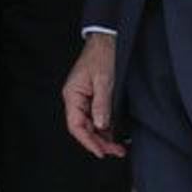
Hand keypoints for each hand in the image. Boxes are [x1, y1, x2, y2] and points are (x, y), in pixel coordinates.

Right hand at [62, 34, 125, 159]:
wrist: (107, 40)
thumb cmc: (102, 55)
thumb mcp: (104, 80)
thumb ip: (102, 104)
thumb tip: (101, 126)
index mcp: (72, 95)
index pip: (76, 126)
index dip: (88, 141)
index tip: (101, 152)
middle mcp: (76, 99)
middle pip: (84, 128)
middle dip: (99, 142)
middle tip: (116, 151)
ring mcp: (85, 99)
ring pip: (92, 125)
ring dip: (104, 137)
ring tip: (118, 147)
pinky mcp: (94, 98)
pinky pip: (97, 118)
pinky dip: (106, 127)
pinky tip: (115, 135)